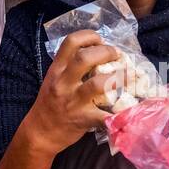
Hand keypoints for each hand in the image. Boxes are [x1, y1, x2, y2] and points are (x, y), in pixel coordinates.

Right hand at [23, 29, 120, 153]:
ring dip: (118, 78)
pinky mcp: (83, 118)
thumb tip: (96, 53)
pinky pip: (104, 115)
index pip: (71, 42)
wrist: (40, 133)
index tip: (100, 40)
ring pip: (98, 84)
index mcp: (56, 69)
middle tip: (117, 55)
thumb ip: (69, 67)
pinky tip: (129, 109)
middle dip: (106, 52)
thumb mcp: (53, 80)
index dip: (89, 36)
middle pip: (85, 58)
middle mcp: (63, 82)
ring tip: (127, 77)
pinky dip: (119, 113)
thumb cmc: (49, 104)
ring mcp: (73, 101)